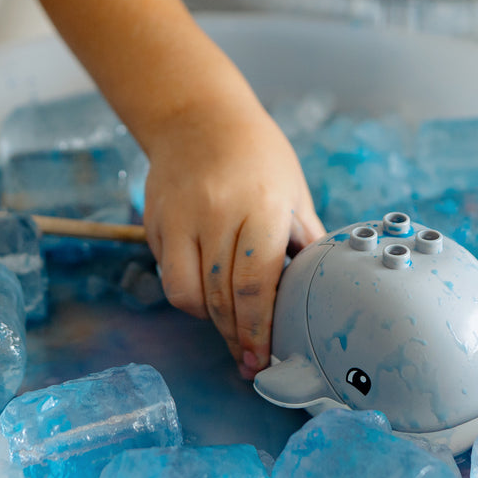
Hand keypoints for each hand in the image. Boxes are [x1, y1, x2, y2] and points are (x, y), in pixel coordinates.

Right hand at [141, 97, 325, 380]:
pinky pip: (169, 274)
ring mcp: (180, 217)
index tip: (264, 358)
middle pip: (221, 297)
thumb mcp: (293, 192)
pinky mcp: (155, 222)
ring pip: (186, 294)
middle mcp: (217, 213)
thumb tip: (322, 293)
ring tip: (227, 325)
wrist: (198, 117)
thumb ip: (305, 243)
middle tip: (248, 361)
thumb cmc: (258, 155)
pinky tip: (205, 290)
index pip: (256, 285)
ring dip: (208, 319)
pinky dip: (187, 292)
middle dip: (235, 336)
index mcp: (262, 207)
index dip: (259, 329)